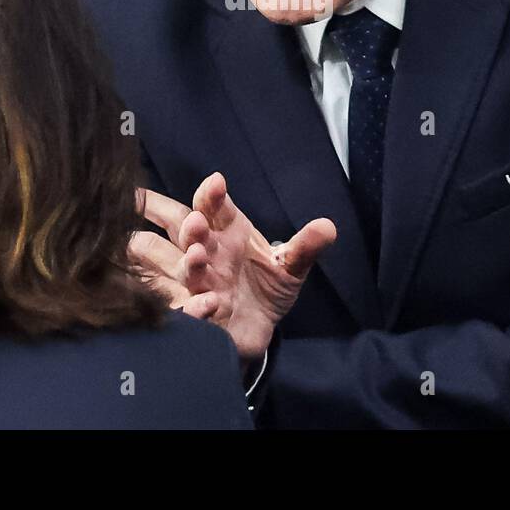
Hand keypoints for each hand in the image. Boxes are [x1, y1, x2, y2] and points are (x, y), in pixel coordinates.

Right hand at [139, 173, 336, 359]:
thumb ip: (305, 246)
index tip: (216, 182)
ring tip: (197, 256)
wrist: (260, 326)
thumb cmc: (268, 286)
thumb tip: (328, 227)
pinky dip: (194, 308)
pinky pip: (188, 310)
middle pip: (189, 233)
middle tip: (196, 221)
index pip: (214, 208)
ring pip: (182, 268)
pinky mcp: (198, 314)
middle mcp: (208, 254)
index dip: (211, 195)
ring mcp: (199, 283)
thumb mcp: (291, 265)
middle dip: (191, 227)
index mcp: (227, 232)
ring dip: (187, 263)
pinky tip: (207, 303)